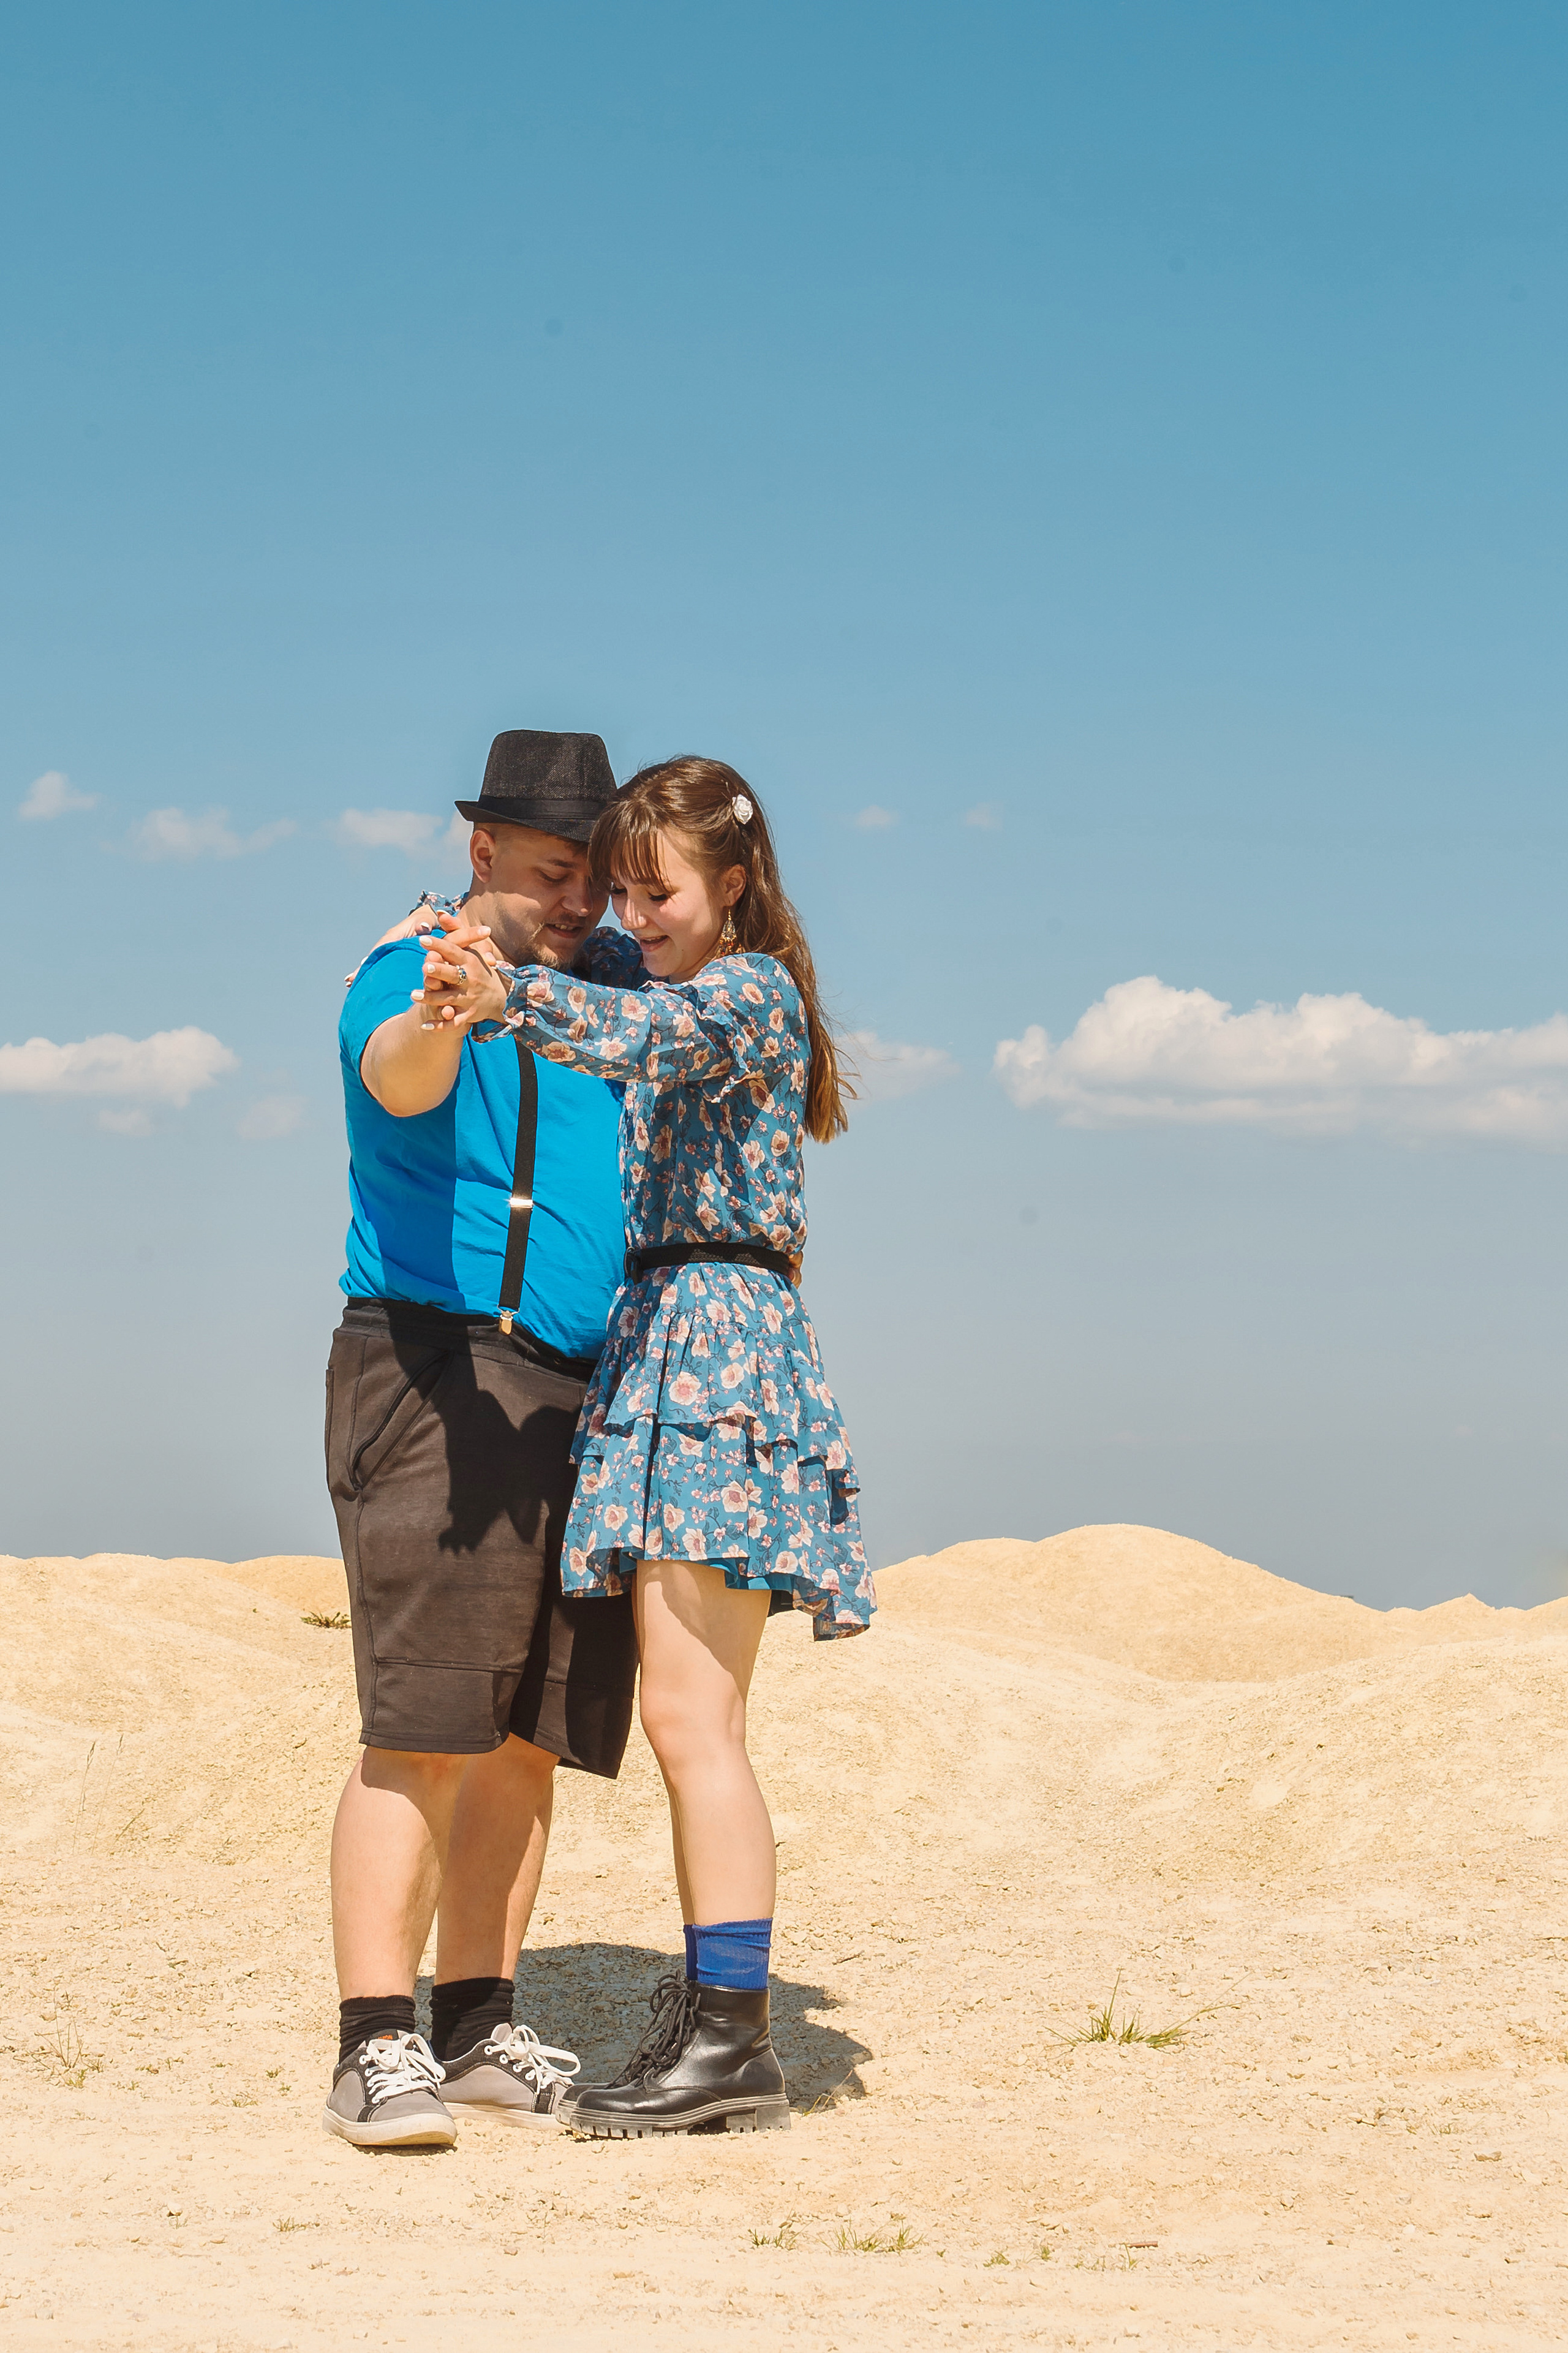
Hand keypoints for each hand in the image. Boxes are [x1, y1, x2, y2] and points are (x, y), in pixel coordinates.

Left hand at [412, 910, 509, 1032]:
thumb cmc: (480, 968)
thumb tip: (440, 911)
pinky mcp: (468, 1015)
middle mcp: (470, 979)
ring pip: (448, 999)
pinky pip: (453, 1022)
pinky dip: (439, 1026)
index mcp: (470, 961)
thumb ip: (455, 930)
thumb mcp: (472, 948)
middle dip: (439, 970)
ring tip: (413, 995)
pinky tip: (424, 1025)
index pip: (453, 951)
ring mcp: (469, 999)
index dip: (439, 945)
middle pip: (452, 975)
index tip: (423, 939)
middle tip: (424, 966)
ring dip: (431, 998)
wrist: (502, 997)